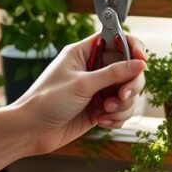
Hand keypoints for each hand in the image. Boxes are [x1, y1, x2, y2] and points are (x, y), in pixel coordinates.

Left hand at [11, 33, 146, 155]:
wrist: (29, 132)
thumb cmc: (46, 101)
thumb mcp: (82, 84)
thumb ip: (113, 73)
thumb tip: (140, 64)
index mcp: (85, 53)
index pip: (117, 40)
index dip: (133, 47)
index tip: (142, 60)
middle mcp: (94, 69)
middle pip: (129, 68)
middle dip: (131, 84)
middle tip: (123, 95)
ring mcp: (98, 89)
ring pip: (128, 91)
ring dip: (123, 104)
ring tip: (105, 112)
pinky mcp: (100, 109)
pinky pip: (122, 109)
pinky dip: (117, 117)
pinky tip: (102, 122)